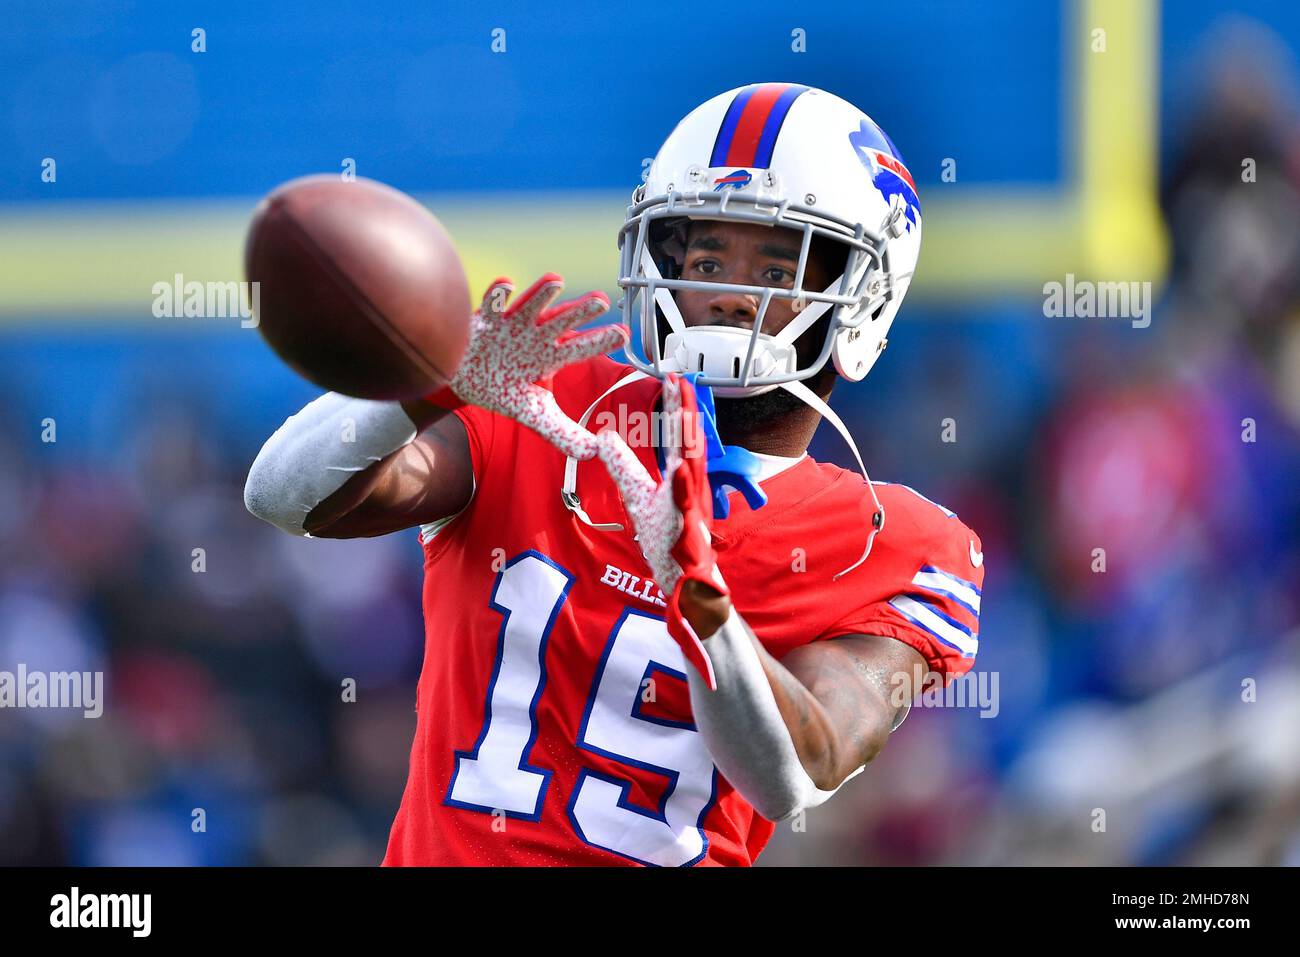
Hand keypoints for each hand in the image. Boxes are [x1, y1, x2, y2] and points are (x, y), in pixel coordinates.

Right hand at [426, 274, 628, 459]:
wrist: (464, 383)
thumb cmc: (504, 390)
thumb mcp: (535, 414)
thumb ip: (562, 432)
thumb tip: (592, 453)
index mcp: (550, 356)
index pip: (581, 348)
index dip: (600, 341)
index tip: (623, 335)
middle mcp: (535, 336)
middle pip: (561, 321)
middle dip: (580, 312)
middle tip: (602, 301)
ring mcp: (510, 325)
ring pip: (529, 305)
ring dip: (542, 294)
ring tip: (557, 282)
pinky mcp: (483, 321)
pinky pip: (491, 304)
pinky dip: (497, 294)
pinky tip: (506, 286)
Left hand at [595, 373, 729, 689]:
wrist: (689, 586)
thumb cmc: (669, 540)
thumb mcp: (638, 497)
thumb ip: (623, 466)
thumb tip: (603, 436)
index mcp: (681, 477)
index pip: (677, 436)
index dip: (675, 407)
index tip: (671, 376)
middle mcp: (692, 489)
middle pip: (690, 445)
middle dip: (686, 413)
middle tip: (680, 380)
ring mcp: (694, 513)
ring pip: (694, 474)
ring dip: (691, 445)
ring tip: (685, 416)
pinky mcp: (691, 538)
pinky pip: (689, 513)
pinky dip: (686, 494)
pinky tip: (681, 475)